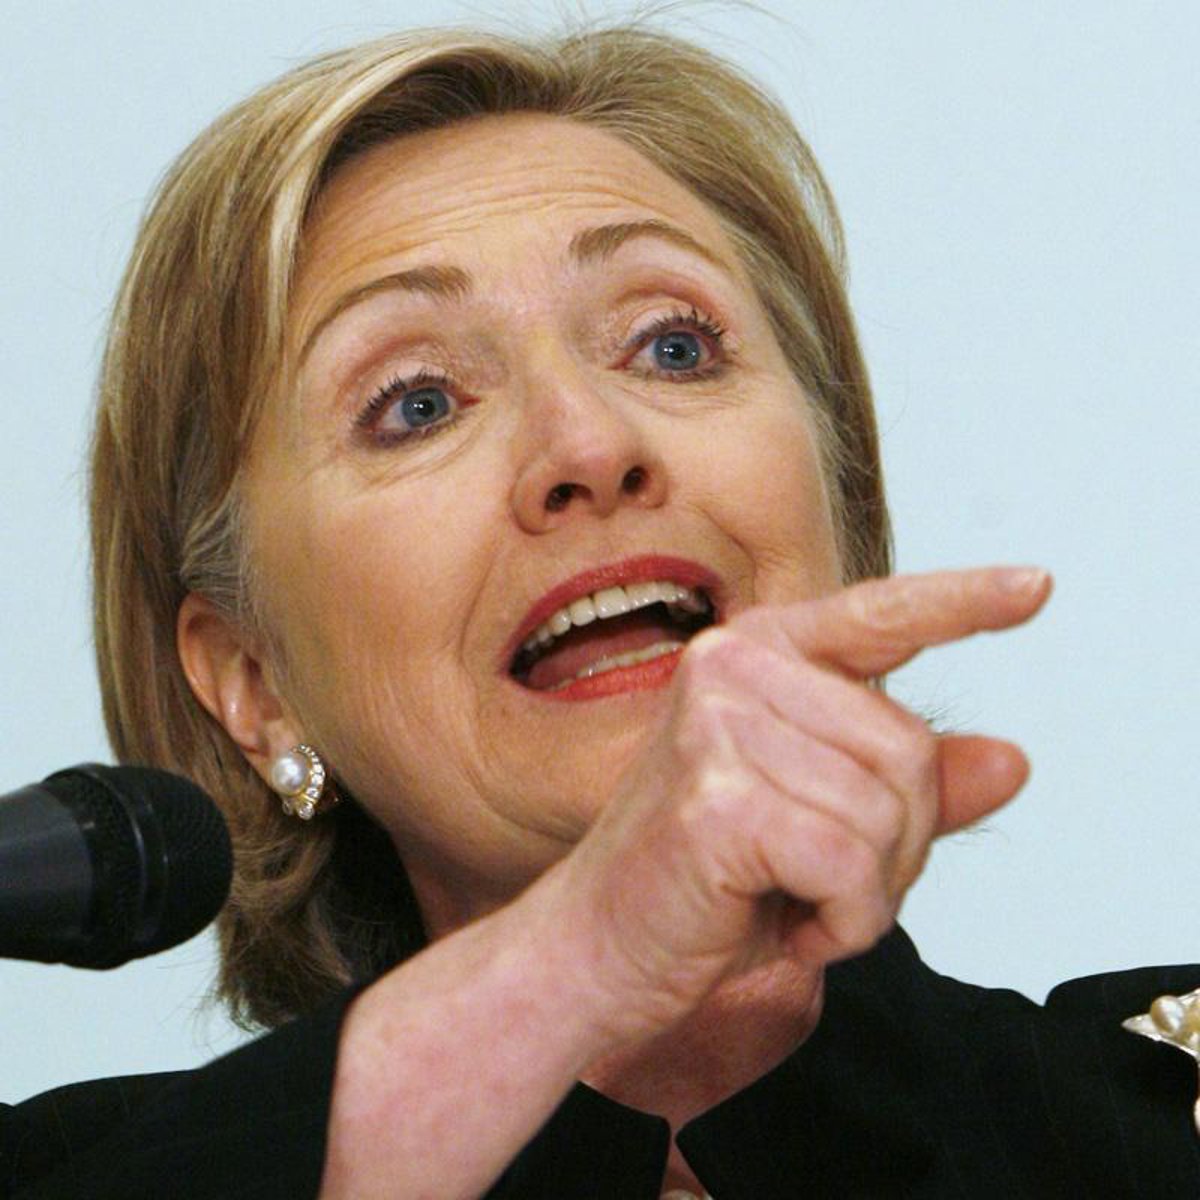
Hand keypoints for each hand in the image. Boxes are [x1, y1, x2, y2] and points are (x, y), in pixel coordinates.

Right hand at [549, 566, 1050, 1042]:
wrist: (601, 947)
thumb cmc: (706, 877)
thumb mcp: (822, 820)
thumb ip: (910, 786)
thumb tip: (1012, 761)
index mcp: (757, 654)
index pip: (877, 615)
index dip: (962, 602)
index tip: (1035, 585)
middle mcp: (732, 665)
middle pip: (909, 748)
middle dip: (897, 846)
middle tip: (825, 884)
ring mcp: (718, 722)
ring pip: (886, 812)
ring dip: (867, 894)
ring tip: (796, 901)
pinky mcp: (718, 796)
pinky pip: (850, 865)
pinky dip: (844, 923)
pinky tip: (791, 929)